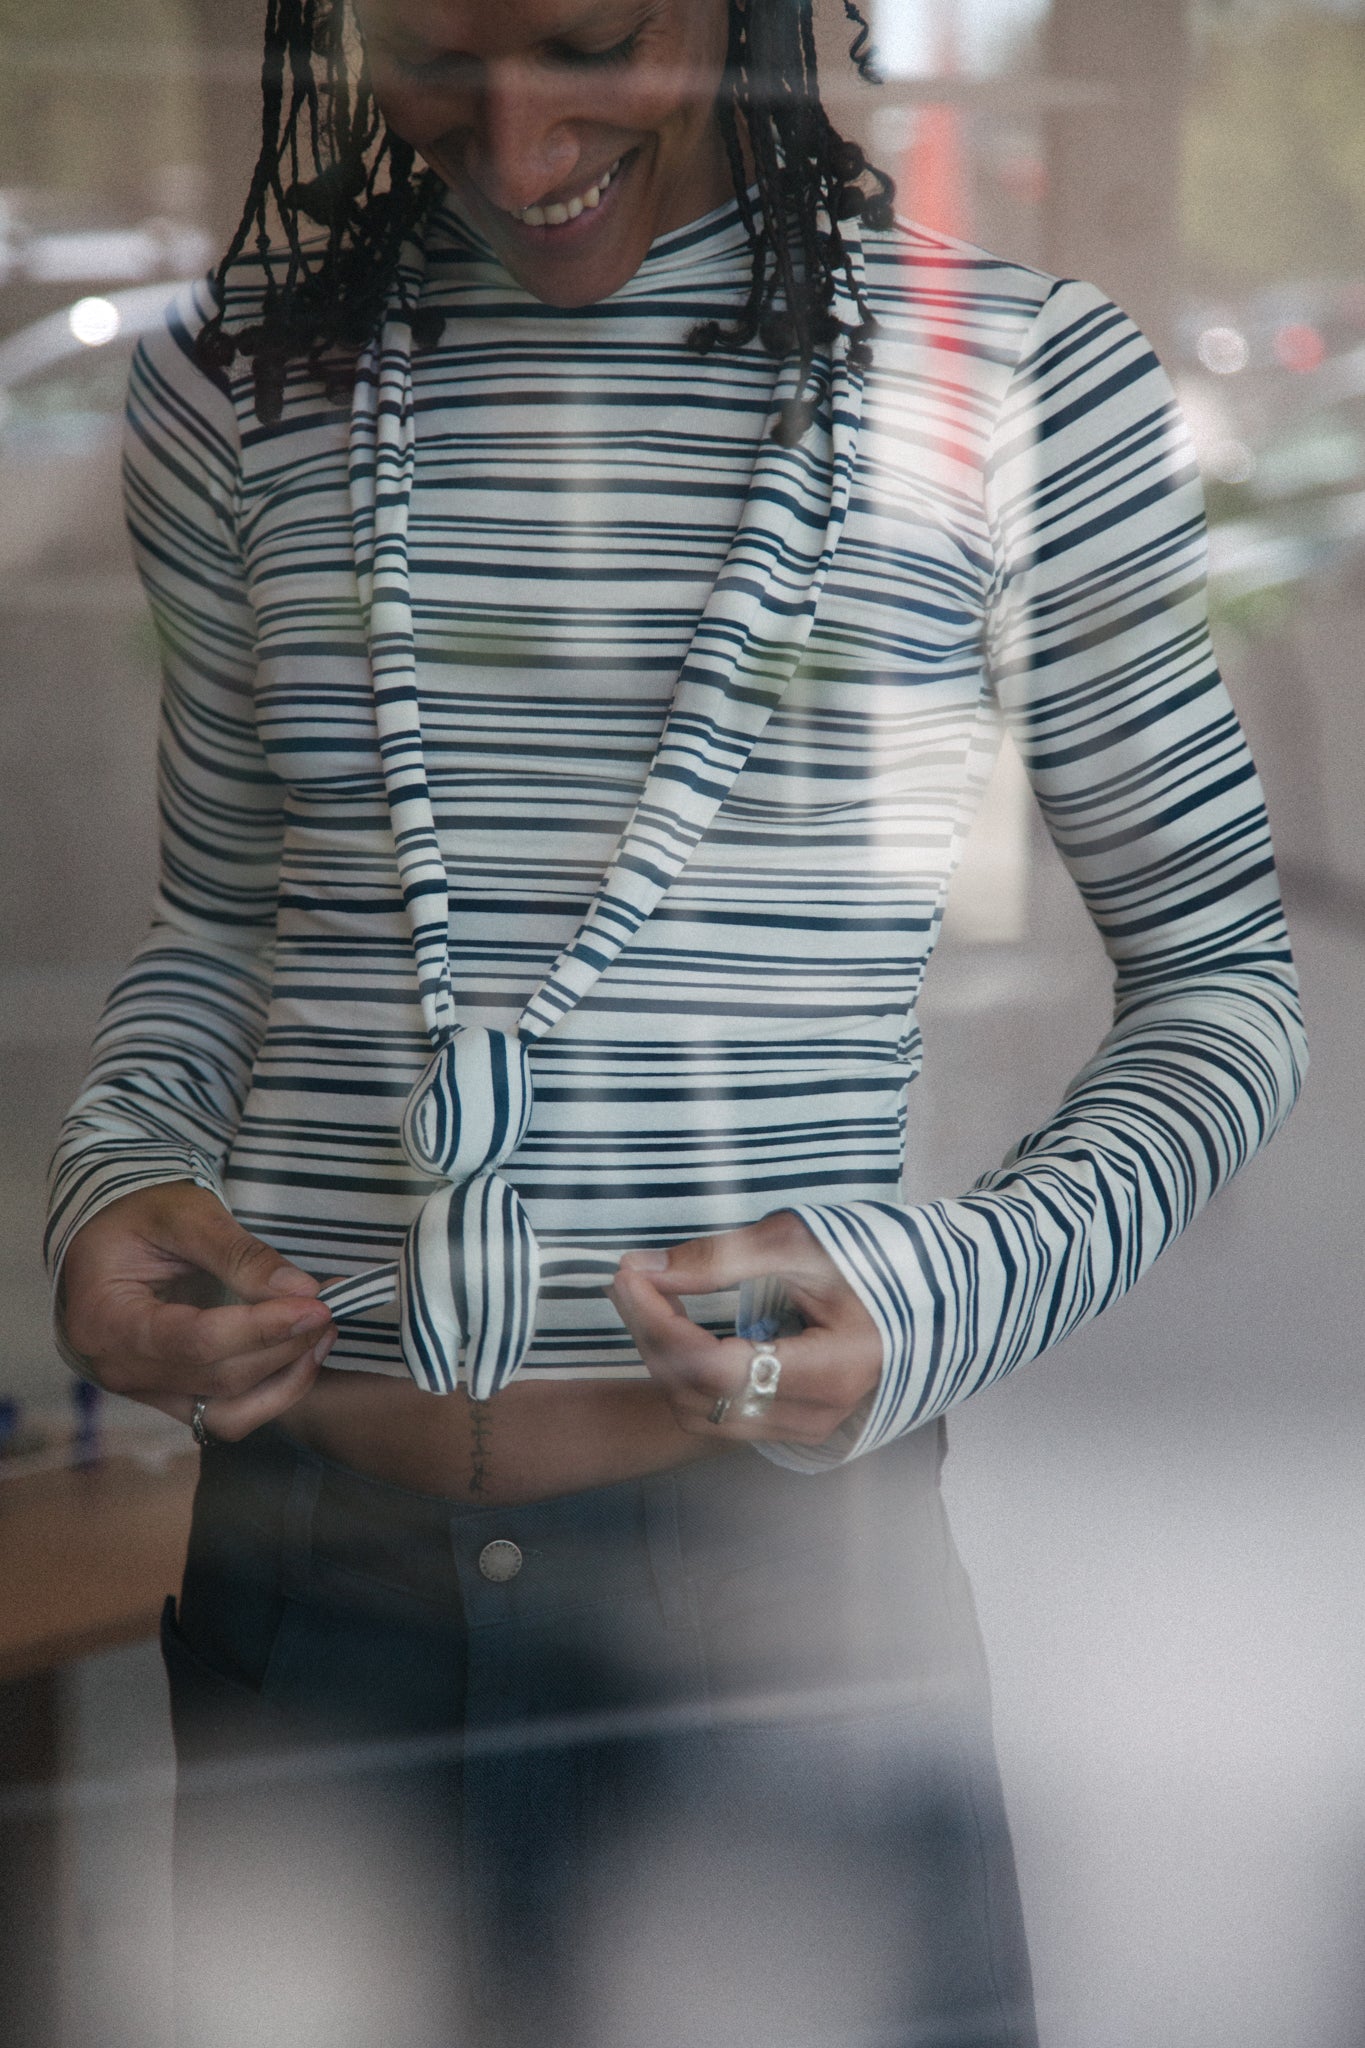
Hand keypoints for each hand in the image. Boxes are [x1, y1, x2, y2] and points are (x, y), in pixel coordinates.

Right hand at [60, 1182, 334, 1441]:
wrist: (112, 1238)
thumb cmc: (139, 1218)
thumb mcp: (185, 1215)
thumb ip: (240, 1254)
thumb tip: (301, 1290)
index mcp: (106, 1319)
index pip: (194, 1340)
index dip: (261, 1328)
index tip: (315, 1306)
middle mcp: (120, 1369)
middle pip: (218, 1376)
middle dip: (284, 1345)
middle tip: (329, 1306)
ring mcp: (145, 1392)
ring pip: (229, 1409)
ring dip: (287, 1377)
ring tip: (322, 1331)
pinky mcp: (173, 1399)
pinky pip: (229, 1416)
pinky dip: (272, 1392)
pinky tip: (301, 1355)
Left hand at [609, 1210, 881, 1448]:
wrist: (921, 1294)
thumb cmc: (868, 1261)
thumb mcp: (797, 1243)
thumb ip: (719, 1258)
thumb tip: (644, 1269)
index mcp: (829, 1370)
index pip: (712, 1367)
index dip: (657, 1322)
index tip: (630, 1273)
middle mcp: (815, 1416)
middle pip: (697, 1395)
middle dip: (650, 1334)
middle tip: (630, 1276)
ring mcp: (803, 1429)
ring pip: (698, 1412)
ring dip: (662, 1355)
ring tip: (651, 1297)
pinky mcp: (788, 1427)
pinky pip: (714, 1414)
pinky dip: (683, 1373)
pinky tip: (677, 1327)